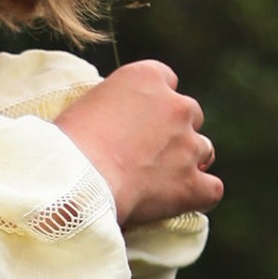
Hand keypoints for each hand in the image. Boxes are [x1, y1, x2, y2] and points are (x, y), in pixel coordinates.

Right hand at [52, 60, 220, 229]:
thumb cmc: (66, 144)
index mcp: (147, 77)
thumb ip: (113, 104)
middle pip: (189, 113)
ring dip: (187, 161)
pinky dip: (200, 195)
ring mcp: (189, 145)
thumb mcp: (86, 104)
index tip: (138, 120)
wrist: (75, 183)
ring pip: (204, 150)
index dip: (153, 102)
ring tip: (160, 180)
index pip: (165, 80)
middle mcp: (176, 105)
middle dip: (175, 131)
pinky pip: (212, 189)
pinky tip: (182, 201)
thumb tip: (115, 121)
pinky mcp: (192, 184)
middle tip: (148, 152)